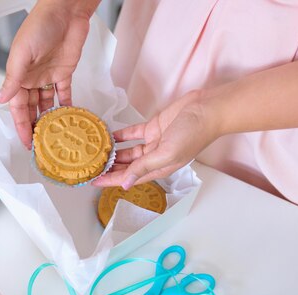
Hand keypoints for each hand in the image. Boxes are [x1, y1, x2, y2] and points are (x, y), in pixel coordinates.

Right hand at [0, 0, 95, 148]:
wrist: (66, 12)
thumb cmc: (40, 26)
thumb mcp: (22, 55)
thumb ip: (12, 80)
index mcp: (18, 75)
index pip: (17, 107)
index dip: (21, 125)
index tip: (25, 142)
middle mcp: (32, 78)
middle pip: (31, 108)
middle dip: (34, 127)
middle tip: (40, 146)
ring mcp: (48, 76)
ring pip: (47, 104)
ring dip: (49, 119)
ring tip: (53, 136)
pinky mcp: (64, 73)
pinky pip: (64, 94)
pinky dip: (66, 106)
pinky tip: (68, 119)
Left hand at [92, 91, 218, 188]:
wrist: (207, 109)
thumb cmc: (193, 134)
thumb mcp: (167, 154)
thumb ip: (144, 167)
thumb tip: (126, 184)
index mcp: (160, 168)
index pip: (130, 179)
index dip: (111, 181)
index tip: (94, 181)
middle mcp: (155, 158)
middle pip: (127, 167)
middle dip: (110, 169)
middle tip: (90, 167)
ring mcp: (154, 142)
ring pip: (129, 152)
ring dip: (114, 153)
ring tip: (96, 152)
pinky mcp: (154, 127)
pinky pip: (133, 134)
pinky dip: (121, 135)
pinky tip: (109, 136)